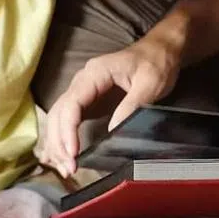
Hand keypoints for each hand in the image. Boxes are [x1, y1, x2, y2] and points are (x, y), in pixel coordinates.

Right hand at [40, 37, 180, 178]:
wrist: (161, 49)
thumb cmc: (156, 62)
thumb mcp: (150, 83)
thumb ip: (131, 105)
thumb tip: (112, 131)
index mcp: (95, 73)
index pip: (72, 103)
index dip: (68, 130)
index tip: (73, 153)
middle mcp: (83, 80)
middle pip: (60, 112)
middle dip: (59, 142)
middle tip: (69, 168)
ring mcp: (83, 91)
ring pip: (59, 117)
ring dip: (57, 143)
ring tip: (64, 168)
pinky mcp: (88, 101)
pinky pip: (68, 119)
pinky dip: (62, 138)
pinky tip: (59, 156)